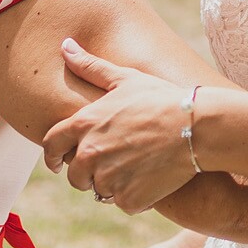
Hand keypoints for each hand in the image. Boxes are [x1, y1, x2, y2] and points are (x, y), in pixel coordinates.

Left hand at [42, 39, 199, 213]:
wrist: (196, 126)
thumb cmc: (161, 98)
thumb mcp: (125, 78)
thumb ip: (90, 66)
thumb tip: (65, 45)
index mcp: (84, 125)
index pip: (51, 146)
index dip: (52, 156)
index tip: (57, 162)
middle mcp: (90, 154)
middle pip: (76, 175)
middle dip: (89, 172)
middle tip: (113, 162)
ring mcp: (108, 178)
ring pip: (101, 190)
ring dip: (113, 183)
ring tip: (137, 166)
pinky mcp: (129, 198)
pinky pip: (124, 202)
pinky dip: (135, 195)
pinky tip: (151, 179)